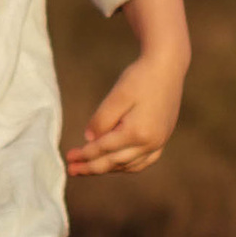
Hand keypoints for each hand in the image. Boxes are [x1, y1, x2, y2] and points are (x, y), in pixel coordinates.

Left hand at [66, 0, 189, 175]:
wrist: (167, 67)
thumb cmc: (140, 77)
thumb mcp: (117, 95)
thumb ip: (102, 120)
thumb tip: (89, 140)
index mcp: (137, 132)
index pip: (103, 150)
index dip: (84, 155)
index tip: (68, 157)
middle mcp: (150, 143)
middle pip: (114, 162)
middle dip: (91, 167)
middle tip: (71, 170)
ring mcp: (159, 142)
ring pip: (129, 165)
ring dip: (108, 168)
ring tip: (89, 168)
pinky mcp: (162, 138)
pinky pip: (143, 161)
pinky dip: (126, 165)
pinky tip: (114, 164)